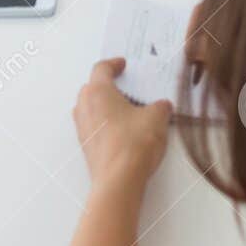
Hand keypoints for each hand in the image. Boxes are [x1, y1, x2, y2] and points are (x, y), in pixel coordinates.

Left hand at [73, 59, 171, 187]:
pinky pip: (93, 126)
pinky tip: (122, 131)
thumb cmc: (134, 142)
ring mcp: (82, 128)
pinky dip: (104, 123)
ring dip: (103, 105)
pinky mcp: (86, 147)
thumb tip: (162, 105)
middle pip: (91, 87)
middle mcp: (84, 107)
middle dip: (106, 84)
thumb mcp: (157, 117)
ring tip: (125, 110)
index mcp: (98, 91)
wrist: (119, 180)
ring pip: (89, 108)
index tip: (123, 64)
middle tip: (124, 86)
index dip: (113, 64)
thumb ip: (160, 106)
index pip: (101, 69)